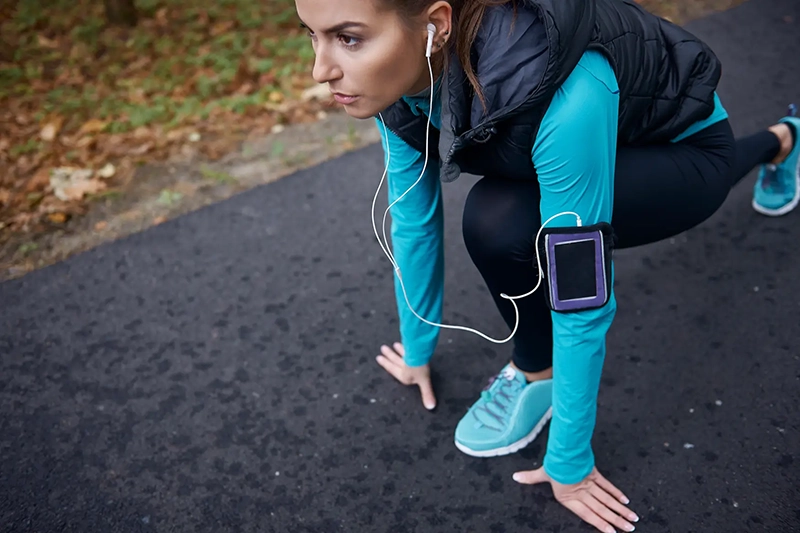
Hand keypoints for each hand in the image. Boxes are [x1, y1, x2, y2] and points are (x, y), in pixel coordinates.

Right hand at [375, 342, 436, 409]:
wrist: (419, 355)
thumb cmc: (419, 370)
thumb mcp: (424, 383)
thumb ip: (427, 394)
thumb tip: (430, 407)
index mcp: (403, 375)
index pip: (393, 369)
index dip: (386, 364)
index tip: (379, 358)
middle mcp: (403, 366)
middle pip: (395, 360)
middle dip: (389, 355)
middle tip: (383, 349)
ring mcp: (407, 356)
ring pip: (400, 354)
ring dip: (396, 350)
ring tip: (390, 346)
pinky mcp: (411, 348)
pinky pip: (406, 347)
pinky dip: (404, 345)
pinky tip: (403, 342)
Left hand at [513, 466, 638, 532]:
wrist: (564, 448)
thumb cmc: (553, 462)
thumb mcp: (542, 472)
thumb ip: (531, 477)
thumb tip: (515, 477)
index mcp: (569, 497)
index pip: (587, 514)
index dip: (600, 523)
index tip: (613, 532)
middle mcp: (581, 492)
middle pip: (601, 509)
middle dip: (616, 520)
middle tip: (629, 529)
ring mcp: (590, 484)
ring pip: (607, 499)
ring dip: (620, 509)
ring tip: (632, 519)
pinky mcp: (594, 474)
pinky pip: (607, 485)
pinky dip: (617, 493)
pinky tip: (625, 501)